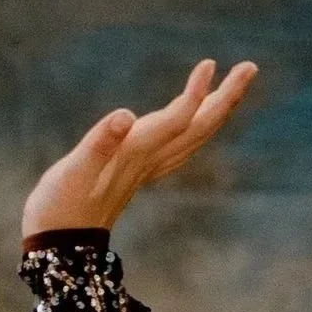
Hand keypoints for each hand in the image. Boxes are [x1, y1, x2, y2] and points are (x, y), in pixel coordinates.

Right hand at [21, 57, 258, 241]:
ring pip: (195, 136)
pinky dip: (196, 123)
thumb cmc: (61, 206)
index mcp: (136, 154)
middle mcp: (150, 161)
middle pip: (199, 127)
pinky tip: (199, 114)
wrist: (62, 247)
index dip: (194, 93)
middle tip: (250, 67)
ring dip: (218, 109)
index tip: (209, 63)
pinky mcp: (140, 170)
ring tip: (235, 82)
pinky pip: (180, 144)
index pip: (177, 120)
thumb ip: (99, 143)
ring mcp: (148, 168)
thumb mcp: (75, 171)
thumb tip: (124, 115)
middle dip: (226, 97)